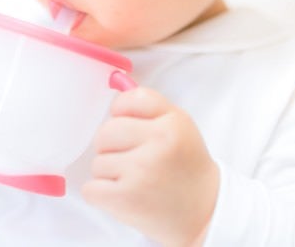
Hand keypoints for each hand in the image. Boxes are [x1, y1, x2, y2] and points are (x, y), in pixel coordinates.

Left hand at [82, 88, 219, 246]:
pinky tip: (126, 196)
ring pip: (97, 162)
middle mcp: (158, 144)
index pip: (127, 100)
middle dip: (112, 147)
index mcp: (172, 123)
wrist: (204, 212)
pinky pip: (90, 189)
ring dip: (110, 174)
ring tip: (136, 181)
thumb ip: (150, 105)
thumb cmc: (184, 165)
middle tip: (134, 159)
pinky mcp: (125, 199)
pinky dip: (102, 195)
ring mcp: (140, 172)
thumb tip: (114, 82)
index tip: (131, 127)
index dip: (122, 113)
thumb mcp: (180, 125)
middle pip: (105, 132)